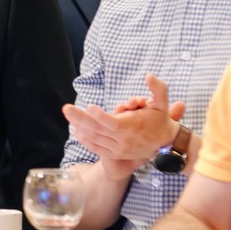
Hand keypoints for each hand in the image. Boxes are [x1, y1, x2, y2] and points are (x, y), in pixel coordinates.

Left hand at [62, 74, 185, 177]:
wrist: (164, 144)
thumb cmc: (161, 120)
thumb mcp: (163, 103)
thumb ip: (158, 88)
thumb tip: (149, 75)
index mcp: (132, 127)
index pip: (112, 123)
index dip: (100, 116)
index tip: (89, 106)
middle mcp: (123, 140)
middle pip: (97, 130)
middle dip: (80, 118)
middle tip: (66, 108)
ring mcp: (118, 149)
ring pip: (95, 138)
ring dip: (80, 127)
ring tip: (69, 115)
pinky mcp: (115, 154)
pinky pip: (96, 148)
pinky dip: (85, 140)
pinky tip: (76, 130)